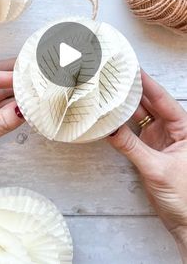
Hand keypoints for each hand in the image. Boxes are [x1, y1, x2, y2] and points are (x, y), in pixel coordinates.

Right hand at [108, 71, 186, 261]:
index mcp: (183, 128)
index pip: (163, 99)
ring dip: (126, 107)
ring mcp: (158, 139)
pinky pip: (132, 133)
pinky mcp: (148, 150)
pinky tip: (110, 118)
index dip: (148, 83)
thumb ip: (132, 148)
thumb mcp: (157, 169)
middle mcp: (171, 130)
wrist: (184, 221)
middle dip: (134, 90)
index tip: (133, 69)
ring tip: (110, 92)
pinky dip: (121, 126)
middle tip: (117, 76)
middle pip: (150, 104)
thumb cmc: (184, 196)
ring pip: (140, 117)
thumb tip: (110, 130)